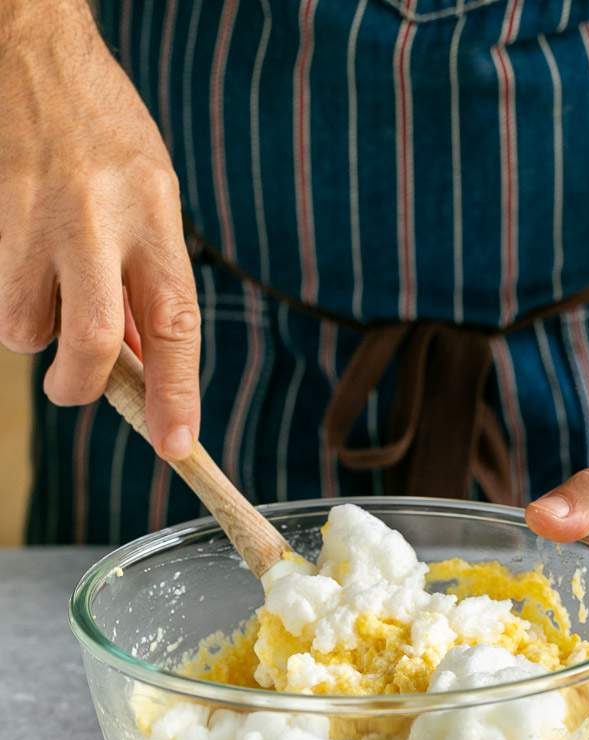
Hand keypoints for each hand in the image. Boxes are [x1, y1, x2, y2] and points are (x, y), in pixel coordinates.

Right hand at [0, 0, 199, 458]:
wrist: (31, 50)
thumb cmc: (105, 138)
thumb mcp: (153, 201)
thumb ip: (148, 283)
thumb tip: (140, 365)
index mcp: (155, 215)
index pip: (175, 324)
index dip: (176, 394)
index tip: (178, 447)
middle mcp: (97, 218)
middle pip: (91, 342)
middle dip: (82, 387)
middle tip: (77, 389)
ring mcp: (32, 218)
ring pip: (25, 330)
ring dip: (36, 330)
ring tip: (46, 281)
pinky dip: (12, 301)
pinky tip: (23, 257)